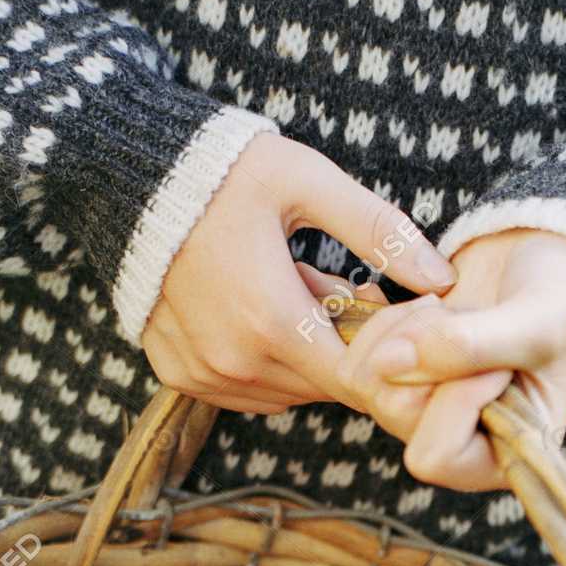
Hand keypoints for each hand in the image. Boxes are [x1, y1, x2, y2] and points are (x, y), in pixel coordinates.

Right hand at [143, 133, 454, 413]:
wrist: (123, 174)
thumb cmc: (220, 170)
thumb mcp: (308, 182)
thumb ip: (379, 231)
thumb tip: (442, 279)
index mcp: (271, 321)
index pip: (357, 379)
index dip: (386, 356)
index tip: (388, 317)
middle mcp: (234, 363)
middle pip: (325, 387)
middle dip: (344, 348)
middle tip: (337, 284)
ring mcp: (202, 374)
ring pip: (286, 394)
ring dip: (303, 357)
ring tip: (292, 290)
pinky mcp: (179, 375)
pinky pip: (244, 393)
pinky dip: (263, 364)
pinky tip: (256, 312)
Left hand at [337, 229, 565, 490]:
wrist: (546, 266)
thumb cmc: (561, 303)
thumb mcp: (536, 324)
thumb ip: (471, 347)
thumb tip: (387, 364)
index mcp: (499, 460)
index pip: (435, 455)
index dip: (454, 397)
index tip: (496, 362)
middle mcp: (454, 448)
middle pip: (394, 412)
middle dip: (430, 351)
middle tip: (473, 322)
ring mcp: (418, 415)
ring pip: (368, 381)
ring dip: (407, 329)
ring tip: (454, 312)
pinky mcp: (396, 380)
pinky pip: (354, 356)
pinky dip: (386, 320)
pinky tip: (425, 306)